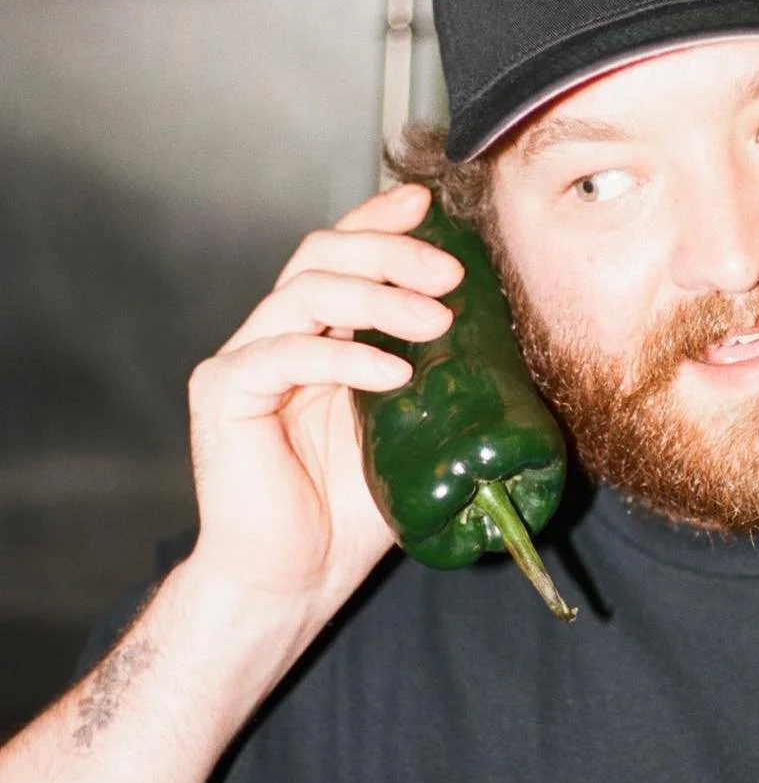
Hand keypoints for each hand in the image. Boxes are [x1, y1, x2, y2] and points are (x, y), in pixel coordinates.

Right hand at [184, 185, 463, 616]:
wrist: (296, 576)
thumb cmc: (351, 512)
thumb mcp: (411, 432)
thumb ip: (437, 384)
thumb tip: (510, 348)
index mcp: (316, 336)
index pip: (342, 255)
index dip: (380, 220)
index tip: (430, 206)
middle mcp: (275, 335)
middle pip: (323, 256)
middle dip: (391, 253)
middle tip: (450, 275)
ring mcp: (245, 360)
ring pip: (306, 293)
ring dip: (378, 300)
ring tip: (435, 323)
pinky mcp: (223, 392)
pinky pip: (284, 354)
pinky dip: (344, 358)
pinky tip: (392, 374)